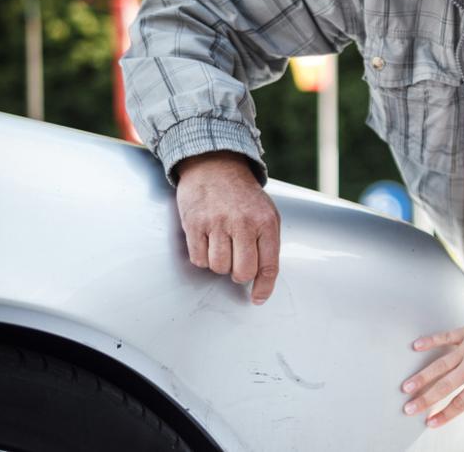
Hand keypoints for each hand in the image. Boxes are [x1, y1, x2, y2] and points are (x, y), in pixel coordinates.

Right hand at [175, 151, 280, 303]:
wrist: (214, 165)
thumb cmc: (242, 195)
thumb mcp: (266, 213)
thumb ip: (267, 243)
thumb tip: (262, 278)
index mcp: (265, 222)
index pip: (269, 266)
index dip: (264, 287)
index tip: (258, 298)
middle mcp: (243, 223)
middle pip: (242, 272)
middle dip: (240, 274)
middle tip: (237, 262)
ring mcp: (217, 223)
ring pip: (218, 268)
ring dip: (220, 264)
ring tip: (222, 245)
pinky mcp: (194, 224)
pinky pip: (198, 259)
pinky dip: (202, 257)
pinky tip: (207, 241)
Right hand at [401, 315, 463, 430]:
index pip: (461, 401)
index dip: (445, 414)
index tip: (431, 422)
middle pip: (445, 385)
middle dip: (425, 398)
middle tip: (408, 407)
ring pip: (440, 363)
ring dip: (422, 375)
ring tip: (406, 385)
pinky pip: (445, 336)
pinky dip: (431, 341)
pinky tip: (416, 346)